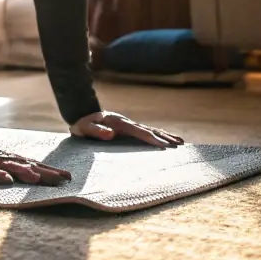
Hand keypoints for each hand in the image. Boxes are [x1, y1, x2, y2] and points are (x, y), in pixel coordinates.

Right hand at [0, 146, 72, 185]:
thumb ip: (9, 170)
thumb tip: (25, 178)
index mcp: (10, 160)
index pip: (34, 165)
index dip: (50, 170)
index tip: (67, 177)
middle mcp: (5, 159)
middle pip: (29, 166)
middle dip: (47, 172)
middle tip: (65, 179)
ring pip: (12, 167)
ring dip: (25, 173)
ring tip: (38, 179)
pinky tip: (7, 181)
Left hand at [69, 111, 183, 147]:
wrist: (80, 113)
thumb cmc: (82, 124)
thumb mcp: (85, 128)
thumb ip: (97, 131)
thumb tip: (111, 134)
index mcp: (120, 123)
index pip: (140, 132)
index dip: (152, 139)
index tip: (164, 146)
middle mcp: (127, 122)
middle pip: (150, 130)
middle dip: (165, 137)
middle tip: (180, 144)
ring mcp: (128, 124)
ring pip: (151, 129)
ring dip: (165, 135)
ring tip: (180, 141)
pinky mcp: (127, 127)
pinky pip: (145, 131)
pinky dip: (157, 134)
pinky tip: (164, 138)